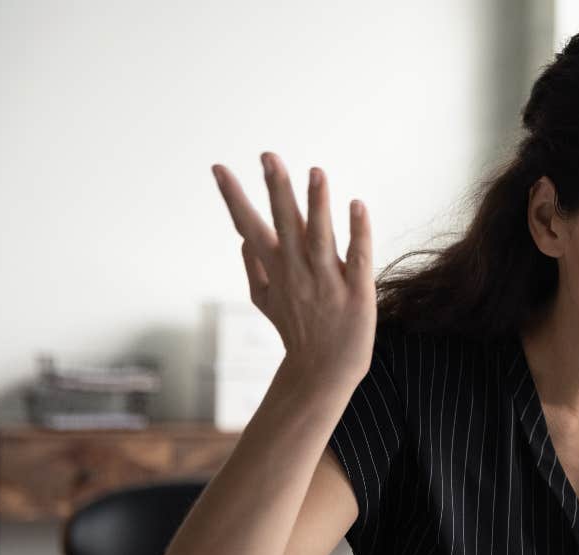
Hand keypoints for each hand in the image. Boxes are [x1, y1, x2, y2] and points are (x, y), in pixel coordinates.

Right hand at [212, 152, 376, 392]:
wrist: (323, 373)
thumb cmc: (296, 332)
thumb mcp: (265, 301)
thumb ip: (253, 268)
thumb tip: (242, 239)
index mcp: (275, 270)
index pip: (249, 228)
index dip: (233, 198)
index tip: (218, 168)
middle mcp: (298, 272)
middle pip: (285, 225)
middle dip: (276, 190)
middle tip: (268, 156)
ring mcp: (328, 282)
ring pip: (321, 237)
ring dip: (317, 204)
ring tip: (315, 172)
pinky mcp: (357, 293)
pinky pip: (359, 257)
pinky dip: (359, 232)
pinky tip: (358, 205)